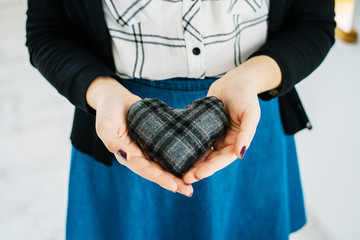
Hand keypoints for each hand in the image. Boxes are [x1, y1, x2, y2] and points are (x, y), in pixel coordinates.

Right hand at [86, 77, 192, 196]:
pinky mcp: (157, 138)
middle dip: (173, 181)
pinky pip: (169, 148)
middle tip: (189, 190)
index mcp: (127, 156)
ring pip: (166, 162)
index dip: (159, 178)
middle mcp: (140, 155)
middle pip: (158, 171)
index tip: (174, 186)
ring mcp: (149, 147)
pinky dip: (180, 155)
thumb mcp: (105, 126)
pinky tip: (194, 159)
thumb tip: (126, 156)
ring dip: (179, 172)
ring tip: (195, 180)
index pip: (145, 170)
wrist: (116, 98)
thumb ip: (112, 142)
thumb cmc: (107, 112)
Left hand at [183, 56, 281, 183]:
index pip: (223, 159)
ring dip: (191, 162)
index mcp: (237, 141)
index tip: (197, 175)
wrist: (235, 81)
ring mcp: (213, 135)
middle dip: (198, 170)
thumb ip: (246, 133)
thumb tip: (240, 154)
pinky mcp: (203, 128)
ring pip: (201, 153)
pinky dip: (186, 147)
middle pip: (210, 160)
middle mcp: (224, 141)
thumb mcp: (251, 113)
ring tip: (177, 171)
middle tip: (184, 179)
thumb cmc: (245, 95)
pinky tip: (175, 152)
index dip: (211, 168)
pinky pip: (194, 140)